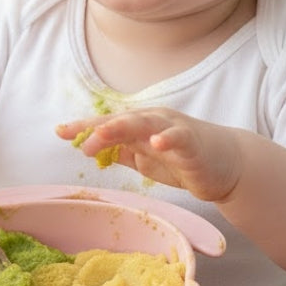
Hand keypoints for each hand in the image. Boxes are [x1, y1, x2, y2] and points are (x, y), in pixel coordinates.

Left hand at [56, 108, 243, 203]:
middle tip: (75, 138)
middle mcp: (153, 122)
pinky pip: (178, 138)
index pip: (107, 124)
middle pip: (121, 121)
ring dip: (123, 127)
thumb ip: (119, 152)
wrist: (226, 165)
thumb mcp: (143, 157)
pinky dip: (167, 139)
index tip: (59, 132)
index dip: (84, 127)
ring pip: (145, 124)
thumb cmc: (182, 159)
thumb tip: (88, 149)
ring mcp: (172, 130)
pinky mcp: (192, 143)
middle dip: (98, 128)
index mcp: (138, 125)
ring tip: (103, 134)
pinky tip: (157, 142)